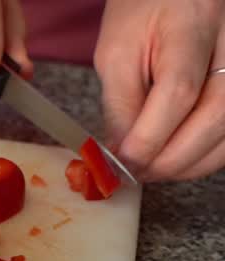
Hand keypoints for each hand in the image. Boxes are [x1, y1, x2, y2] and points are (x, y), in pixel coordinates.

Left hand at [95, 0, 224, 181]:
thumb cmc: (144, 12)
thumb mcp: (117, 50)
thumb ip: (121, 102)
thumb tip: (123, 152)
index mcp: (193, 27)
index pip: (179, 92)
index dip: (150, 136)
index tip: (123, 161)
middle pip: (215, 115)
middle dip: (172, 157)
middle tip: (137, 173)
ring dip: (191, 162)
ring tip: (154, 170)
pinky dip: (207, 153)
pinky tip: (179, 159)